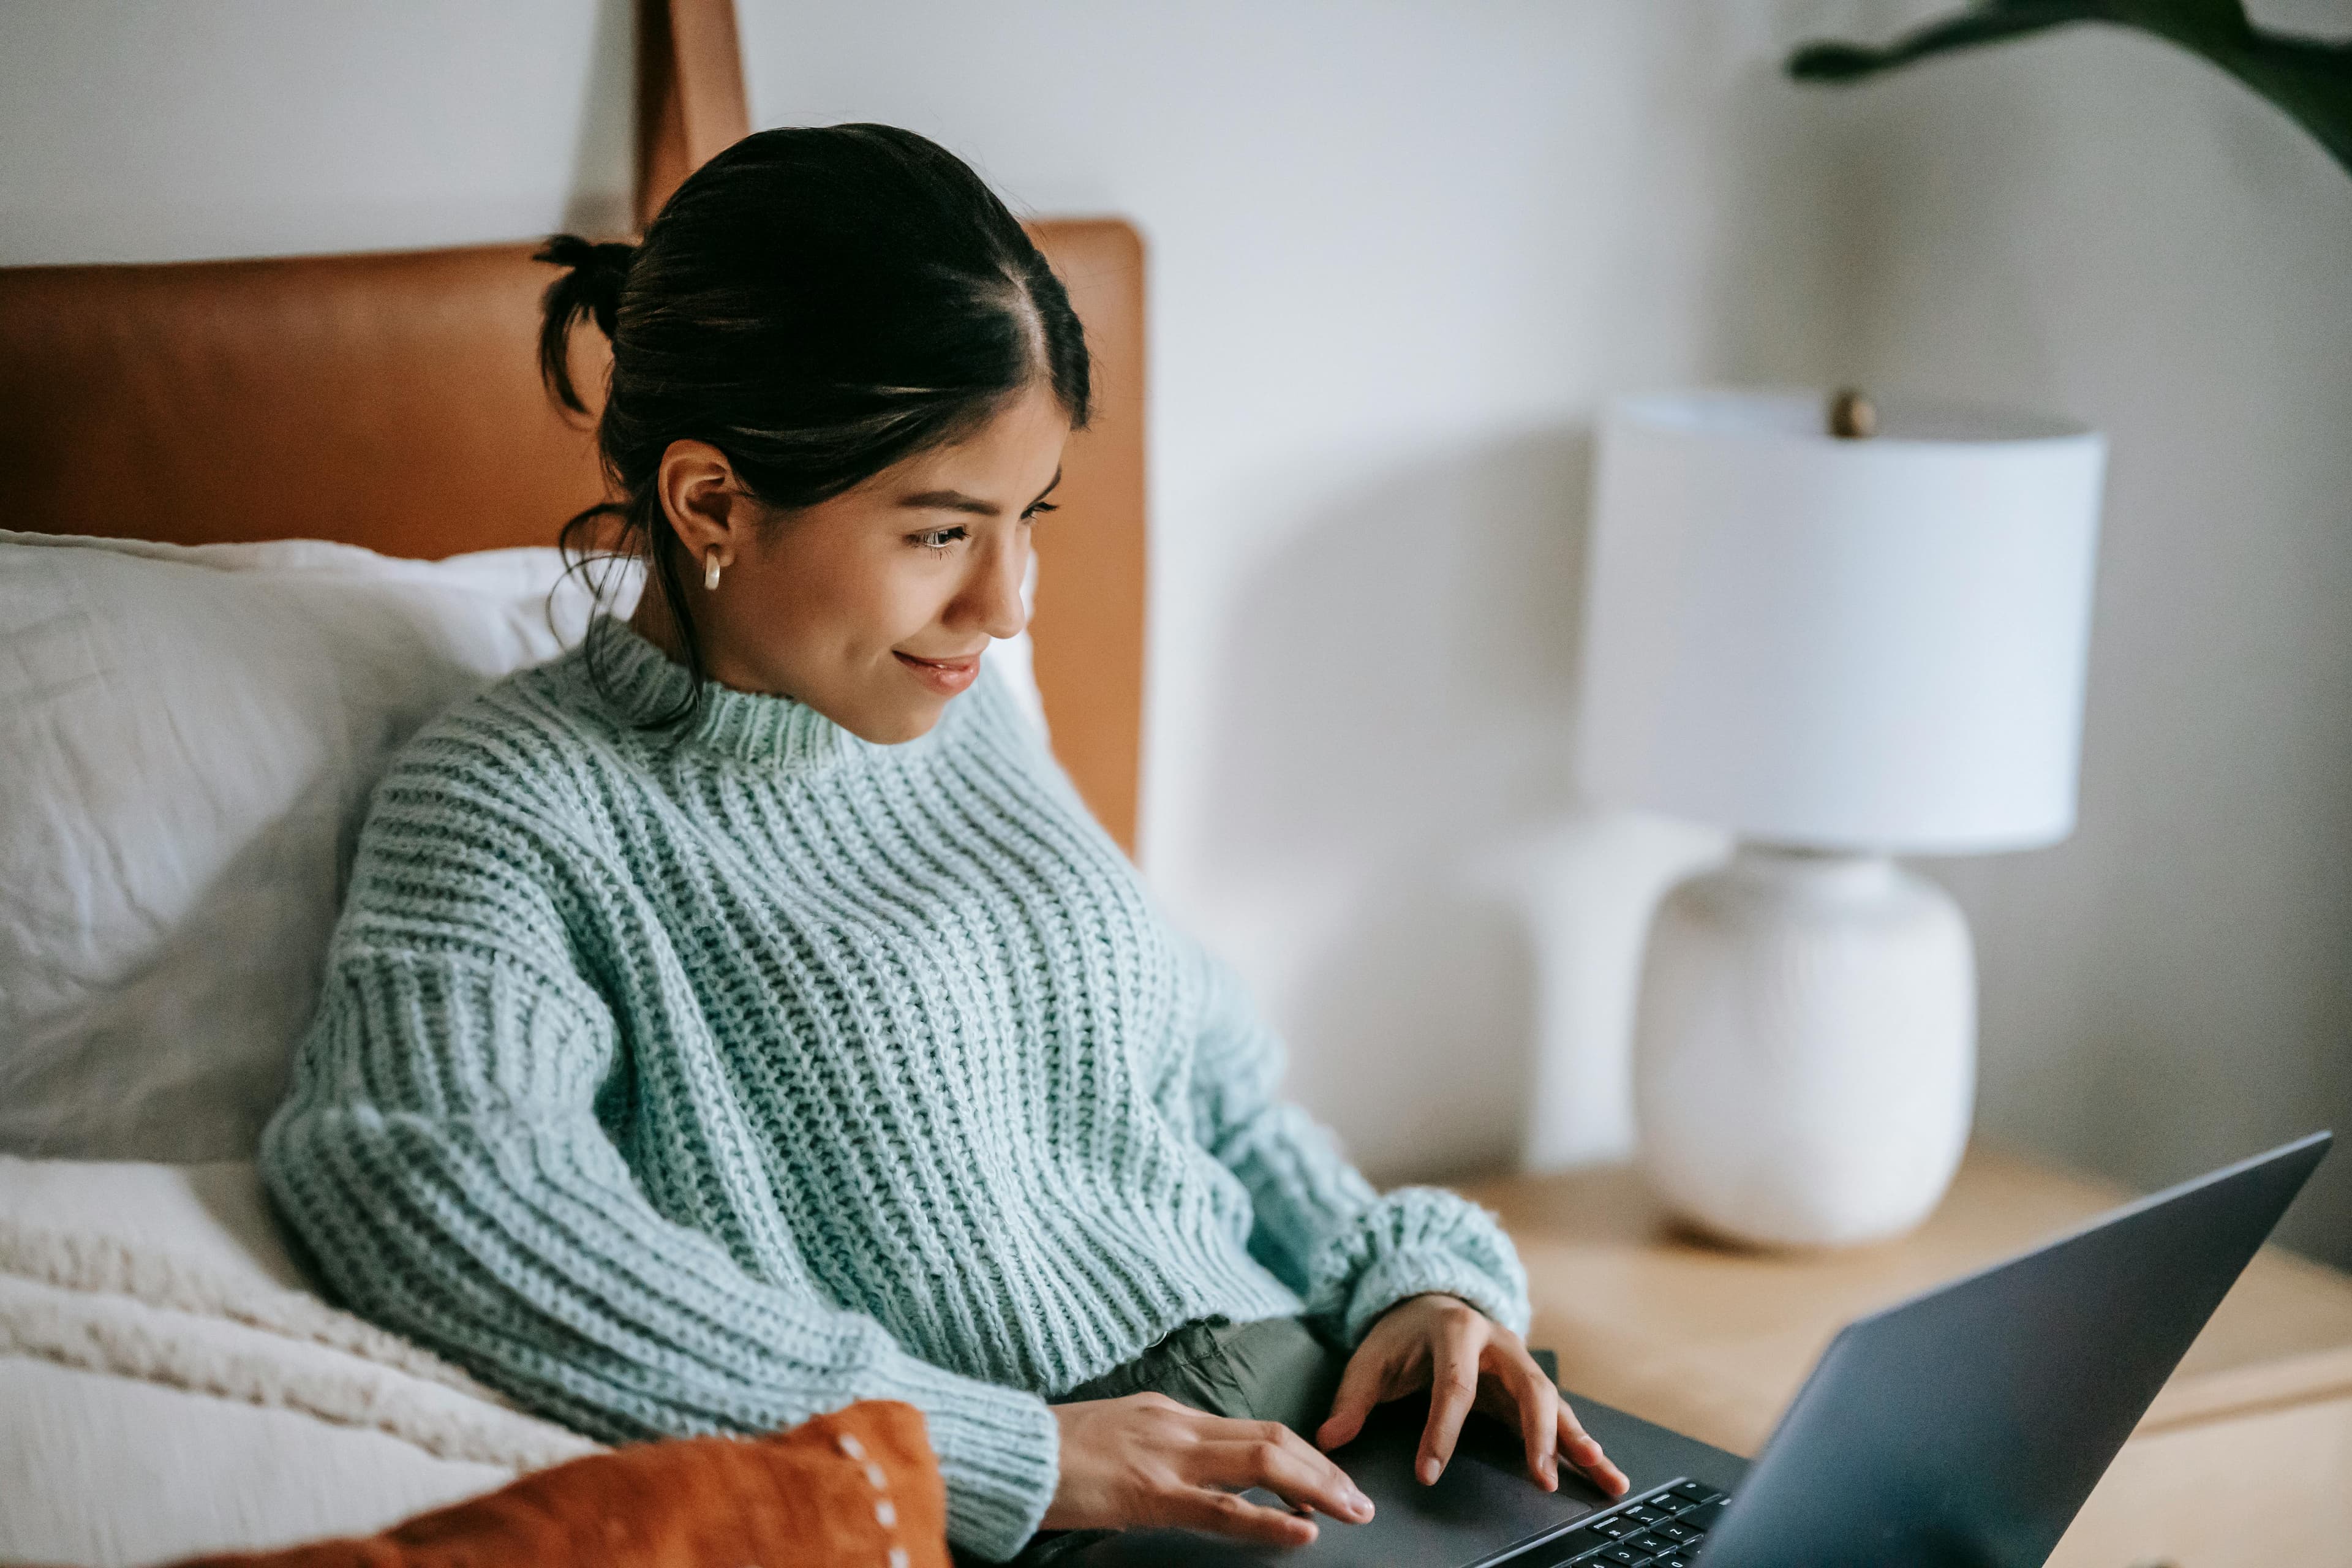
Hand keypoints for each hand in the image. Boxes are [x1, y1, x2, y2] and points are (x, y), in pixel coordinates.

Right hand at [1044, 1392, 1376, 1546]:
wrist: (1004, 1451)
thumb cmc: (1047, 1453)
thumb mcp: (1112, 1434)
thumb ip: (1153, 1446)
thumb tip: (1185, 1468)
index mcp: (1168, 1412)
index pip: (1252, 1428)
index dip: (1299, 1455)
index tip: (1327, 1481)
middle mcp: (1177, 1425)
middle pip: (1273, 1437)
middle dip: (1324, 1468)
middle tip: (1359, 1499)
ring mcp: (1167, 1455)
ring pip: (1264, 1461)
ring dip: (1318, 1486)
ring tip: (1353, 1511)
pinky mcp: (1150, 1493)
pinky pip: (1223, 1508)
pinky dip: (1269, 1519)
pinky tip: (1302, 1532)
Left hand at [1315, 1293, 1628, 1498]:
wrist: (1431, 1301)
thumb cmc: (1400, 1336)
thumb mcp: (1370, 1359)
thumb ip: (1352, 1398)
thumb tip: (1329, 1438)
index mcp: (1455, 1332)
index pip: (1453, 1386)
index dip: (1442, 1431)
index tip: (1429, 1473)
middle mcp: (1499, 1343)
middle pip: (1526, 1387)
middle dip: (1536, 1433)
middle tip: (1540, 1476)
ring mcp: (1521, 1363)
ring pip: (1555, 1402)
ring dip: (1577, 1441)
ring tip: (1603, 1478)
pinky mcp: (1530, 1385)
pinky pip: (1562, 1416)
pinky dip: (1585, 1444)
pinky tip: (1607, 1473)